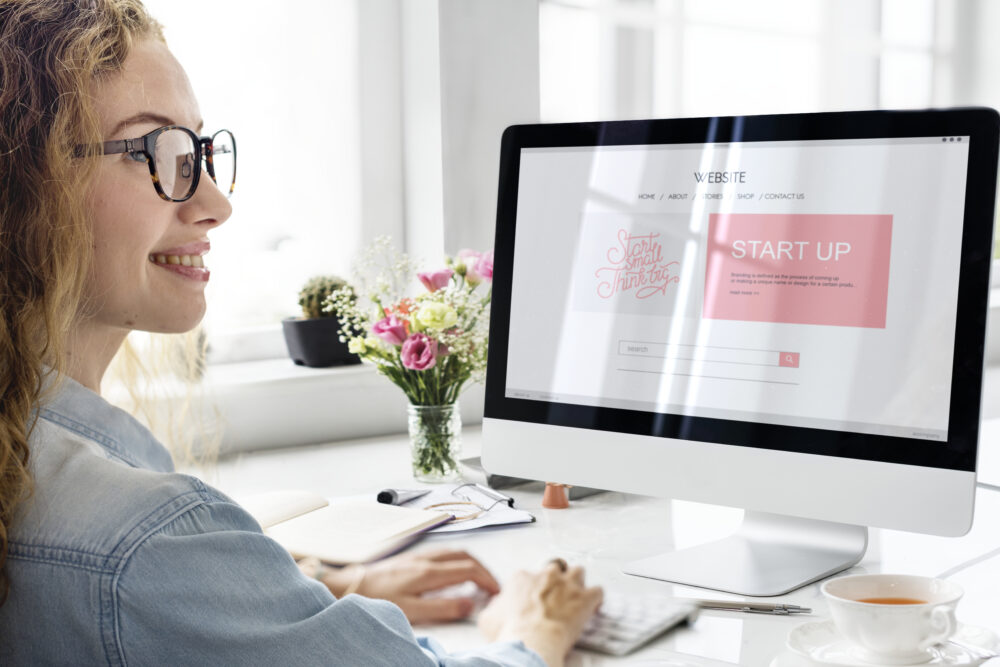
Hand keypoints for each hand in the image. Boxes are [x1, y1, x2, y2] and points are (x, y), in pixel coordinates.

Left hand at [322, 549, 500, 624]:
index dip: (487, 580)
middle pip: (466, 556)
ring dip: (472, 563)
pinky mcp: (411, 557)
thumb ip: (443, 606)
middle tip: (492, 585)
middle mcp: (427, 559)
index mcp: (429, 571)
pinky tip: (454, 572)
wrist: (351, 585)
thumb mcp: (412, 610)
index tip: (496, 592)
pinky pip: (443, 553)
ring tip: (478, 578)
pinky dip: (458, 560)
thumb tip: (470, 603)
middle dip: (484, 569)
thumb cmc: (378, 598)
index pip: (469, 569)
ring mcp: (419, 555)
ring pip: (455, 552)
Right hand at [477, 559, 602, 666]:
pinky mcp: (584, 598)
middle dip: (556, 579)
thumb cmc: (510, 632)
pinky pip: (597, 591)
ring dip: (578, 583)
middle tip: (555, 595)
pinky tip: (593, 607)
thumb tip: (496, 606)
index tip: (533, 600)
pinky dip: (596, 599)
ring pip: (578, 571)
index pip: (529, 575)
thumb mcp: (488, 618)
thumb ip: (495, 606)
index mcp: (522, 578)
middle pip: (555, 567)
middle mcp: (546, 575)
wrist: (531, 642)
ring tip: (575, 596)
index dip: (533, 588)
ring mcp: (567, 584)